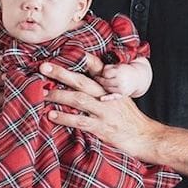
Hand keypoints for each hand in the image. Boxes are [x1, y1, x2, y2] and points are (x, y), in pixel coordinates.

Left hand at [40, 61, 160, 160]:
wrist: (145, 136)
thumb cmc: (130, 119)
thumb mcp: (120, 99)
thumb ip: (104, 91)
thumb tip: (84, 86)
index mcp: (110, 87)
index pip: (95, 67)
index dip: (79, 58)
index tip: (62, 51)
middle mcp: (106, 96)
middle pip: (81, 80)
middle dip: (61, 72)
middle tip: (44, 66)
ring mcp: (104, 111)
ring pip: (78, 98)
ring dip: (58, 94)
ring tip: (42, 92)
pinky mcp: (102, 127)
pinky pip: (80, 120)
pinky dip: (65, 117)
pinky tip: (52, 115)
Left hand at [99, 58, 152, 99]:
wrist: (137, 78)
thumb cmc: (125, 70)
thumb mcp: (118, 65)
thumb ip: (108, 67)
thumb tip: (98, 70)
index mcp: (120, 71)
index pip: (106, 73)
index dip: (103, 73)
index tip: (103, 72)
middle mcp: (121, 80)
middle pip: (105, 82)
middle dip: (100, 80)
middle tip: (97, 78)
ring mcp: (121, 88)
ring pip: (107, 89)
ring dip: (104, 86)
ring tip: (104, 83)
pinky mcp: (122, 95)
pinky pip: (113, 97)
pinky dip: (107, 98)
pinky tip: (101, 98)